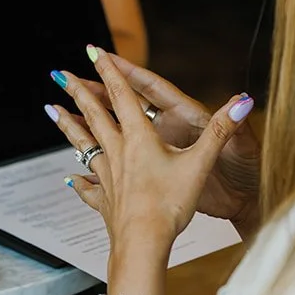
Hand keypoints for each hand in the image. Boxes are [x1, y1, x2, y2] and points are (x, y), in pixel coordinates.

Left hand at [69, 57, 261, 235]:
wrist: (144, 243)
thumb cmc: (170, 205)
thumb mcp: (200, 164)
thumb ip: (220, 131)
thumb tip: (243, 101)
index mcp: (140, 138)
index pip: (122, 96)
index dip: (109, 71)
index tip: (94, 51)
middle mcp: (118, 152)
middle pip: (95, 115)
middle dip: (79, 92)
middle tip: (60, 74)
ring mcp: (108, 176)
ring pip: (84, 144)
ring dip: (68, 125)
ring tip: (52, 110)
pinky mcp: (106, 201)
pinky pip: (89, 187)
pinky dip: (80, 181)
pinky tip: (71, 179)